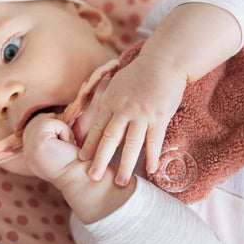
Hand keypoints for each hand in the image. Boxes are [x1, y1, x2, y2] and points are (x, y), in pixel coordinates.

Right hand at [22, 112, 136, 224]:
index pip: (32, 128)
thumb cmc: (80, 165)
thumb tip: (51, 114)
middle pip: (35, 122)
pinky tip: (69, 145)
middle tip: (67, 142)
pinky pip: (49, 123)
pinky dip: (64, 130)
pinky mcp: (38, 143)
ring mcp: (29, 149)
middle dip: (54, 126)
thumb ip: (50, 135)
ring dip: (61, 128)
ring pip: (43, 120)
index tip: (64, 141)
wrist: (85, 180)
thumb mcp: (60, 148)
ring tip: (68, 144)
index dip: (49, 127)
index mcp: (30, 157)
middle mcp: (26, 154)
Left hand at [78, 54, 186, 185]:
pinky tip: (150, 170)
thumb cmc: (137, 74)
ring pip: (132, 143)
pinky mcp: (160, 116)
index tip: (81, 160)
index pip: (96, 127)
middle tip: (93, 178)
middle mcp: (124, 109)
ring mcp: (142, 114)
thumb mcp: (115, 85)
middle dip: (100, 160)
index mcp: (111, 102)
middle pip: (110, 138)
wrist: (163, 61)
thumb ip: (107, 103)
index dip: (89, 144)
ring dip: (126, 164)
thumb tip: (98, 120)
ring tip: (121, 182)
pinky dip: (152, 156)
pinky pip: (155, 140)